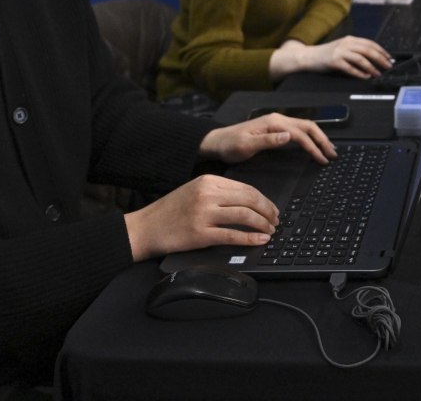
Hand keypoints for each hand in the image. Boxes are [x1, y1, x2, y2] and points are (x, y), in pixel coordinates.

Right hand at [123, 175, 279, 261]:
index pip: (247, 188)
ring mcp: (204, 214)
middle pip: (250, 199)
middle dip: (268, 211)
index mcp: (208, 181)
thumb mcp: (194, 190)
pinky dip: (251, 238)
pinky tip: (260, 239)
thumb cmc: (169, 211)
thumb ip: (219, 192)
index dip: (264, 200)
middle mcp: (208, 194)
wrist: (145, 227)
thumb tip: (249, 201)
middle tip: (275, 220)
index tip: (272, 208)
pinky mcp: (200, 234)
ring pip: (245, 216)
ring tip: (270, 230)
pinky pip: (233, 235)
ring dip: (263, 224)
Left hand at [199, 113, 336, 164]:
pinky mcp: (276, 127)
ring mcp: (278, 122)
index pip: (300, 134)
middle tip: (332, 154)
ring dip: (319, 137)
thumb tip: (288, 137)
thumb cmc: (230, 145)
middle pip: (308, 126)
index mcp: (273, 123)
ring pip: (306, 126)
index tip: (322, 159)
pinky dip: (311, 136)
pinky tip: (314, 144)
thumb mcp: (246, 146)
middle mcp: (278, 119)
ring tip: (328, 150)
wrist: (217, 141)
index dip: (313, 147)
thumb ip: (268, 141)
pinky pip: (299, 129)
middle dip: (322, 140)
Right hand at [270, 37, 392, 79]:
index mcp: (350, 39)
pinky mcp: (334, 61)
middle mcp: (346, 44)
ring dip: (371, 67)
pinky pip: (350, 68)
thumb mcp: (342, 47)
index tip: (388, 58)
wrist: (308, 56)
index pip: (369, 43)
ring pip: (361, 59)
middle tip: (387, 66)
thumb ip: (355, 50)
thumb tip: (373, 57)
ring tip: (377, 73)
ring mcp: (340, 52)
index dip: (381, 50)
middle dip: (380, 58)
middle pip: (368, 50)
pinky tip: (365, 76)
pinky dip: (359, 73)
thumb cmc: (326, 54)